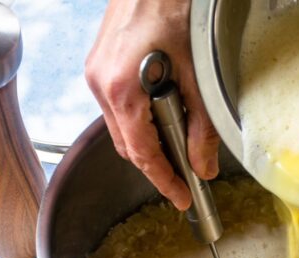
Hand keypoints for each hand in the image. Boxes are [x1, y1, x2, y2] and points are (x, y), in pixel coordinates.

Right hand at [85, 0, 218, 208]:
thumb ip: (201, 125)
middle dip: (155, 161)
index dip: (163, 180)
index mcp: (121, 89)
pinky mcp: (99, 63)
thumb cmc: (175, 7)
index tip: (180, 197)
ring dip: (146, 135)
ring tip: (178, 130)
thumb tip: (203, 164)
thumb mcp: (198, 72)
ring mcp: (95, 72)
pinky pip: (115, 104)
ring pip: (119, 126)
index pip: (141, 153)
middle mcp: (100, 84)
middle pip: (126, 145)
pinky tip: (160, 104)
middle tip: (186, 172)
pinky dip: (137, 114)